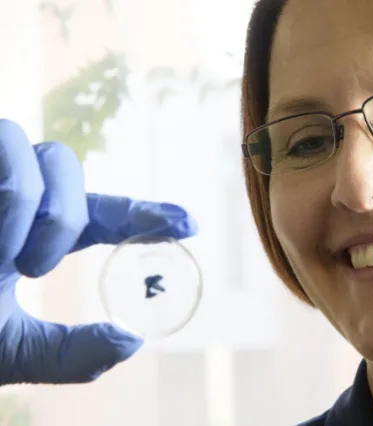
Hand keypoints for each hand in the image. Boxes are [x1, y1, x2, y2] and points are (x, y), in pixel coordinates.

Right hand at [0, 119, 197, 384]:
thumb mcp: (6, 351)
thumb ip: (66, 353)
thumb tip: (132, 342)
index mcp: (27, 235)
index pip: (101, 216)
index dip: (146, 215)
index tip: (191, 224)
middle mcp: (6, 195)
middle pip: (70, 168)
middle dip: (68, 216)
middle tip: (34, 266)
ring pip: (41, 151)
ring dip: (30, 205)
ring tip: (1, 253)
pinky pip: (2, 141)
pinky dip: (7, 194)